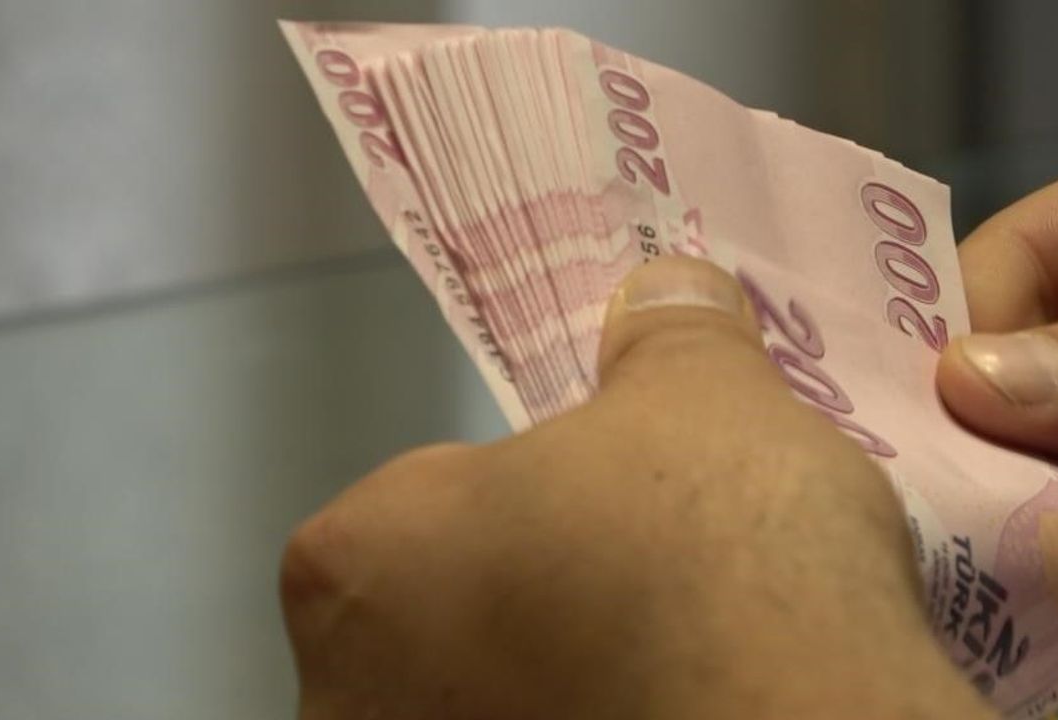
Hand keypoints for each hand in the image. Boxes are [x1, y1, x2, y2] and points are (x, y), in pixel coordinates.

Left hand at [281, 258, 995, 719]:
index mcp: (356, 564)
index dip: (513, 499)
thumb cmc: (709, 545)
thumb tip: (669, 286)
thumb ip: (666, 332)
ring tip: (676, 656)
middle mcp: (347, 701)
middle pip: (438, 624)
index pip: (411, 513)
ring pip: (489, 702)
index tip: (595, 508)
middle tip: (636, 588)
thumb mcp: (703, 393)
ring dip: (557, 677)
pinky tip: (684, 707)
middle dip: (527, 598)